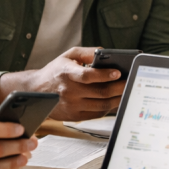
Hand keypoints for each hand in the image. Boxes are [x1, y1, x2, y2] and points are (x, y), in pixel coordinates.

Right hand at [0, 47, 125, 121]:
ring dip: (118, 99)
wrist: (36, 91)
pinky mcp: (75, 116)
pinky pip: (97, 113)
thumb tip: (105, 52)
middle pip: (100, 92)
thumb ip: (87, 52)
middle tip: (131, 82)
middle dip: (119, 87)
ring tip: (128, 91)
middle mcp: (69, 91)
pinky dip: (109, 107)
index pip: (88, 76)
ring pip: (102, 105)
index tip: (118, 72)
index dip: (104, 74)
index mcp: (67, 74)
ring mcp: (72, 105)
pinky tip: (115, 100)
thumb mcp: (68, 55)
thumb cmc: (55, 71)